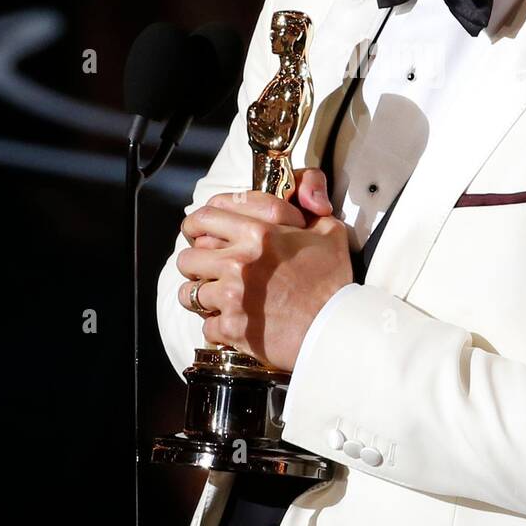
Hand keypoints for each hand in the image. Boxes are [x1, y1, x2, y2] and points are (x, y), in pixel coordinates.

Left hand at [176, 168, 352, 371]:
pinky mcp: (233, 326)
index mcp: (259, 231)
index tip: (200, 233)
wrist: (336, 328)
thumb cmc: (332, 281)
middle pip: (188, 256)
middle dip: (194, 262)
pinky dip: (218, 326)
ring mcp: (233, 295)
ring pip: (189, 292)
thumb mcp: (329, 231)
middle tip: (206, 269)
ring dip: (201, 295)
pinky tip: (235, 323)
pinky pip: (206, 325)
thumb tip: (301, 196)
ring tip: (217, 299)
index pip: (206, 215)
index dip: (198, 224)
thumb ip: (309, 204)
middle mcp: (240, 260)